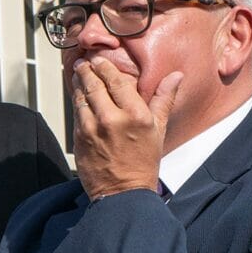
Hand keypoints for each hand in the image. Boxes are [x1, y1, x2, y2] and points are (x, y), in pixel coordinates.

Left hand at [71, 57, 182, 198]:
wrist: (123, 193)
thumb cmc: (143, 162)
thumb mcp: (158, 130)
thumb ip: (163, 99)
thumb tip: (176, 76)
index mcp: (135, 115)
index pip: (116, 81)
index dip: (105, 67)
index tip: (99, 59)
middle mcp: (112, 119)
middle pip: (94, 85)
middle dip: (87, 70)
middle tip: (83, 62)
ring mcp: (92, 129)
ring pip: (81, 97)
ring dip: (78, 83)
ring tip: (77, 73)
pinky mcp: (79, 138)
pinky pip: (76, 113)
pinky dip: (76, 101)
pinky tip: (76, 95)